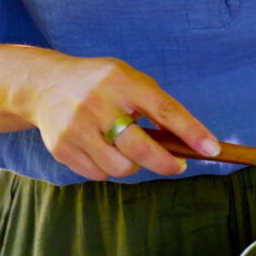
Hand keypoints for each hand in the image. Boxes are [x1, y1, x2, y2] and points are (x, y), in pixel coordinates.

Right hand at [29, 55, 218, 180]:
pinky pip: (99, 174)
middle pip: (141, 149)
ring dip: (134, 165)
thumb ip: (157, 105)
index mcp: (122, 82)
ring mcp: (76, 127)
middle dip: (167, 163)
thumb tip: (189, 141)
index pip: (165, 110)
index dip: (191, 132)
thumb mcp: (129, 80)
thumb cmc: (100, 85)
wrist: (43, 84)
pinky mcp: (61, 147)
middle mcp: (97, 103)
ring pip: (122, 167)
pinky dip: (108, 168)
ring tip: (127, 148)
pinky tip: (102, 150)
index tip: (212, 149)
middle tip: (178, 165)